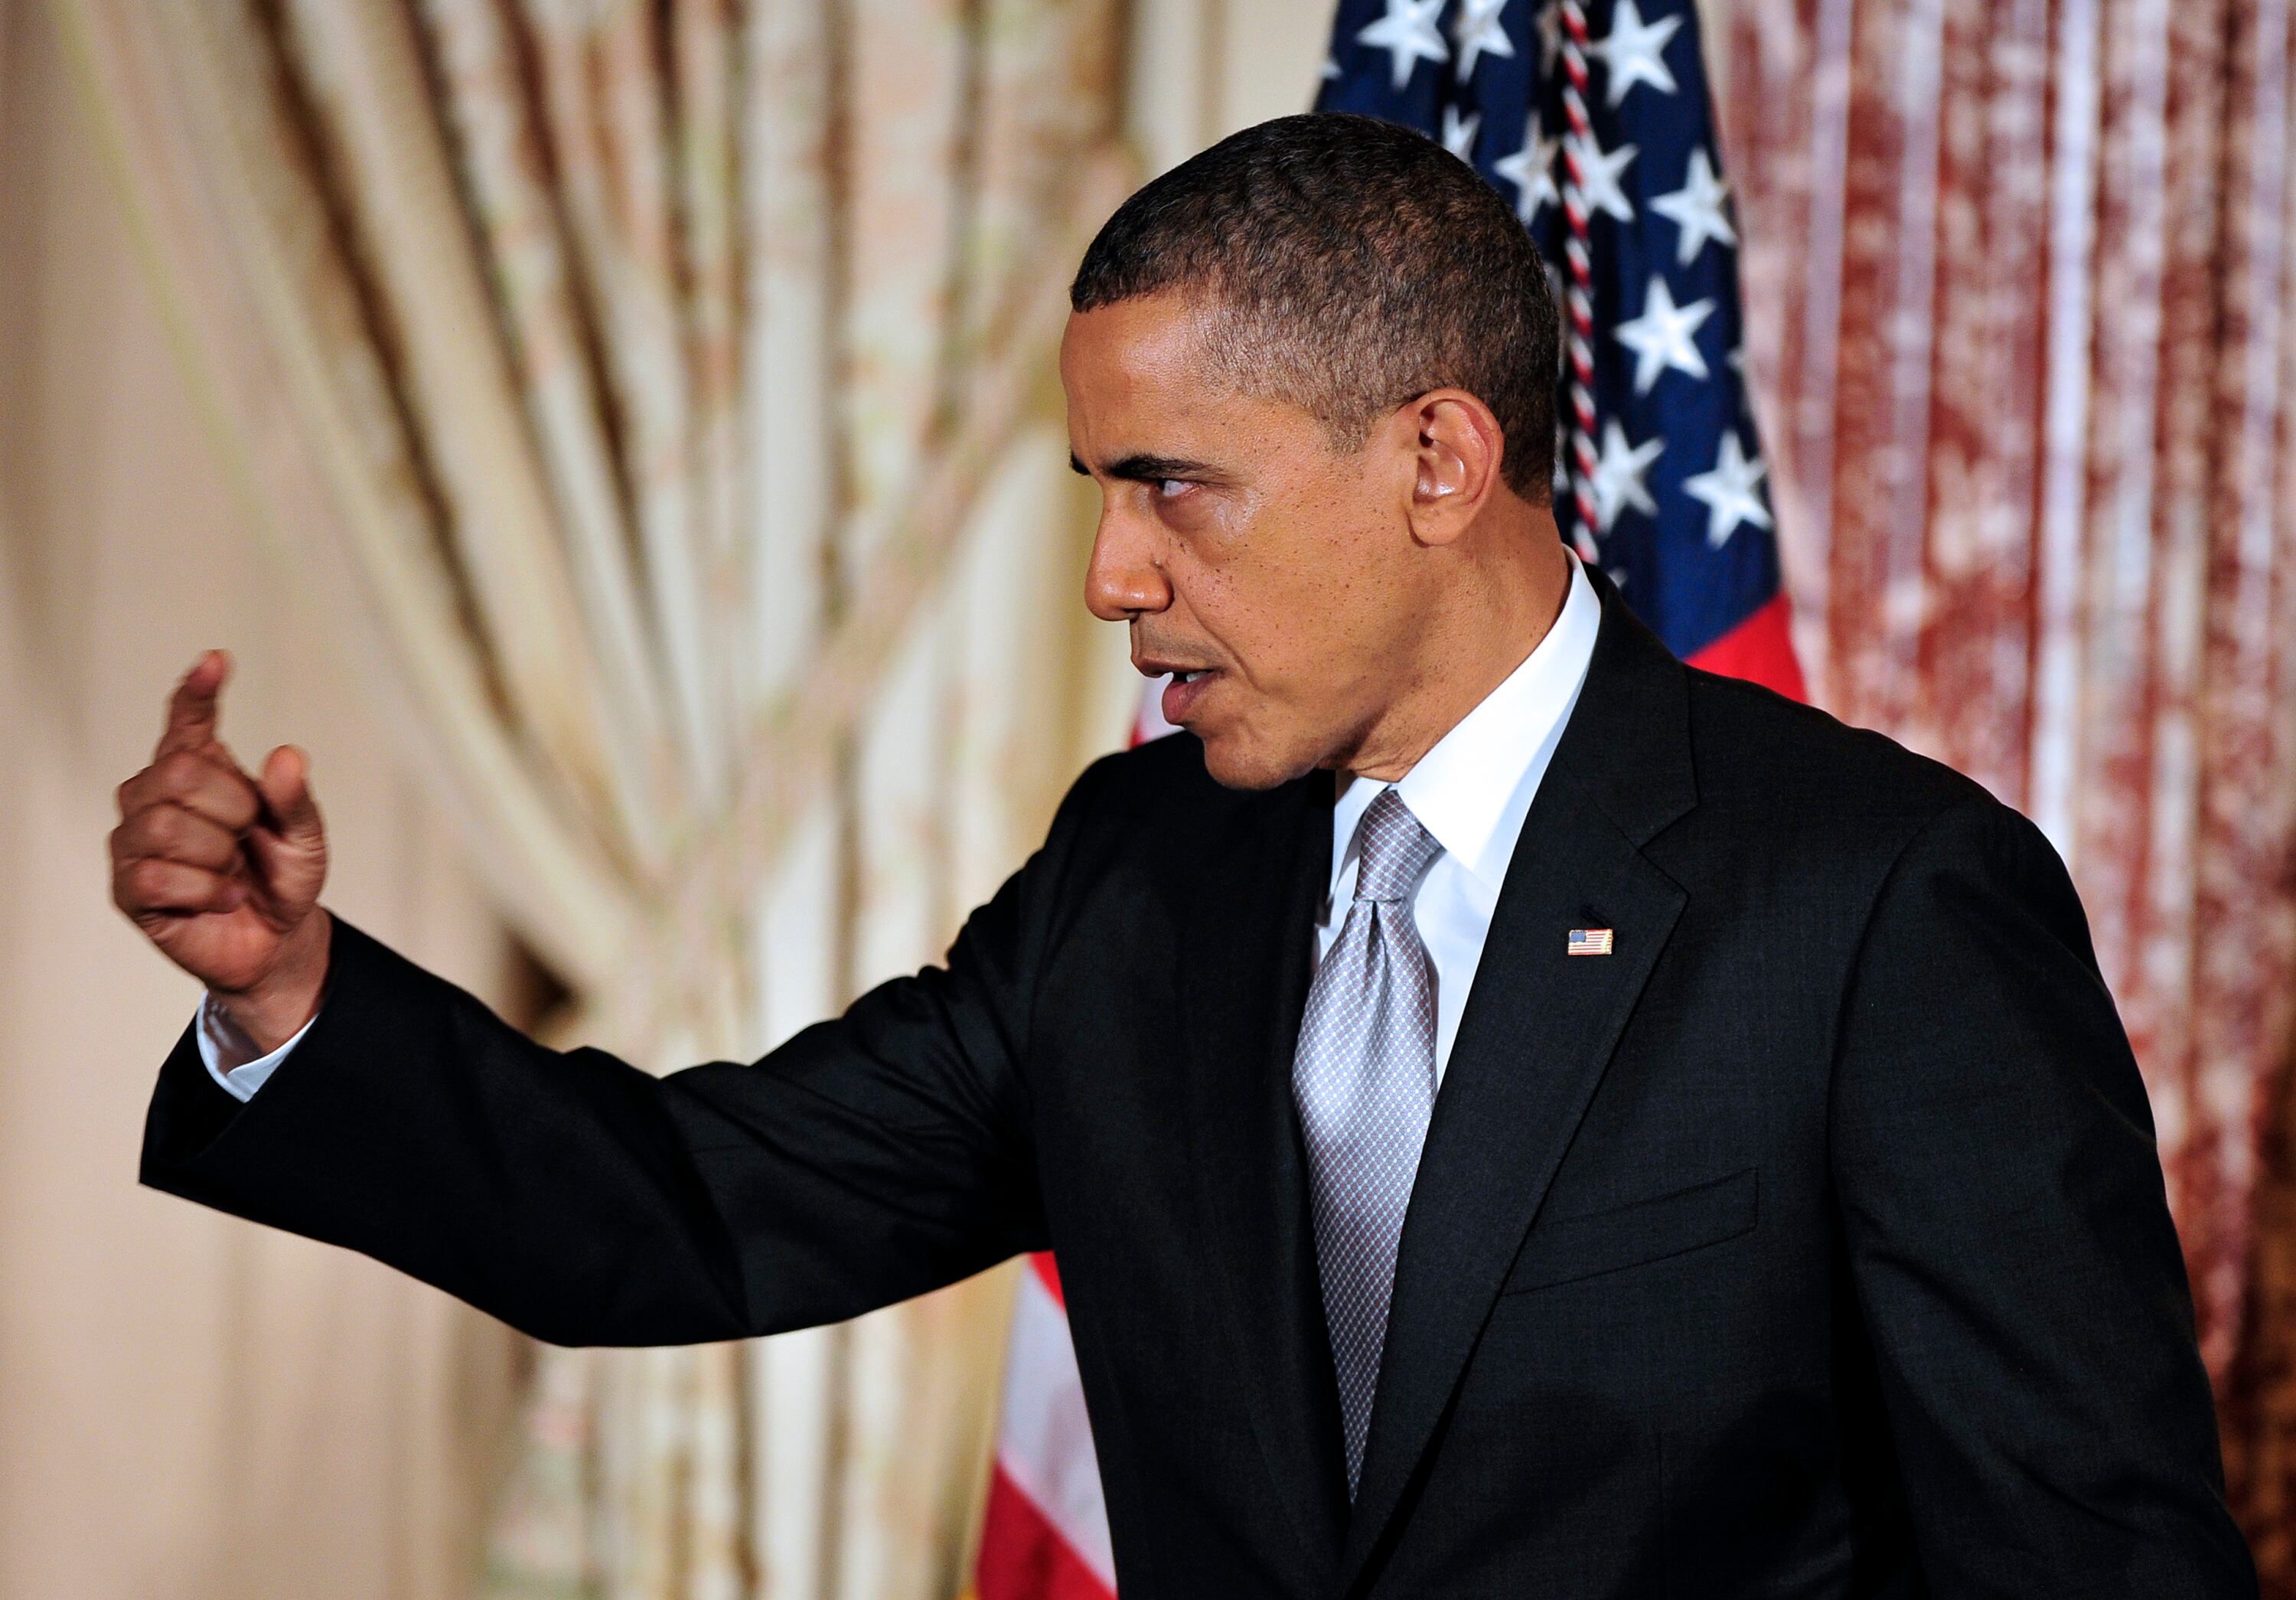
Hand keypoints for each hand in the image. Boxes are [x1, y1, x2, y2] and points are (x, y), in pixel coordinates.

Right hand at [111, 650, 330, 1050]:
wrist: (274, 941)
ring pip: (168, 827)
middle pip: (179, 772)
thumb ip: (296, 800)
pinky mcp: (128, 887)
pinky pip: (161, 876)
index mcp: (200, 771)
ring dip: (219, 856)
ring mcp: (135, 840)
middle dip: (232, 808)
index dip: (198, 693)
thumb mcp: (305, 838)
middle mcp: (155, 795)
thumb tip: (287, 755)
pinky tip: (221, 897)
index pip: (188, 722)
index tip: (218, 661)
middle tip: (247, 836)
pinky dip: (207, 891)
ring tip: (231, 871)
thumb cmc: (280, 878)